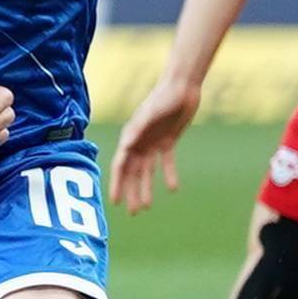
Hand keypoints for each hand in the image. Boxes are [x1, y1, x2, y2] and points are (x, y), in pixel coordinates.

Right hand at [112, 77, 201, 212]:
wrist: (181, 86)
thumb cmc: (163, 97)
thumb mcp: (150, 113)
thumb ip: (137, 129)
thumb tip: (125, 145)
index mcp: (130, 137)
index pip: (120, 166)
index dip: (117, 184)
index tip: (115, 202)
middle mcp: (139, 142)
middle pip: (132, 172)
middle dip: (131, 192)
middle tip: (133, 212)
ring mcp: (153, 142)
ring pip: (147, 171)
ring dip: (146, 188)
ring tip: (147, 206)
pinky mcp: (168, 141)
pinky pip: (167, 162)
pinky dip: (169, 174)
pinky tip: (173, 189)